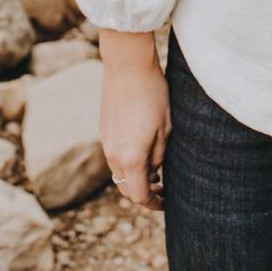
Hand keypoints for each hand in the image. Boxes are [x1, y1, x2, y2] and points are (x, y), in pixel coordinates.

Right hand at [97, 29, 171, 210]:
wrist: (127, 67)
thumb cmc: (153, 96)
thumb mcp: (165, 130)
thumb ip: (159, 156)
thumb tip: (154, 173)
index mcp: (130, 157)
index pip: (139, 195)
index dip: (154, 203)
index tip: (167, 202)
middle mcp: (113, 154)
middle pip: (126, 188)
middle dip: (145, 193)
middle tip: (164, 189)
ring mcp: (106, 143)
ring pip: (120, 173)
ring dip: (136, 177)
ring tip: (157, 171)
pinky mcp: (104, 132)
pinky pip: (115, 157)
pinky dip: (128, 164)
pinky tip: (144, 153)